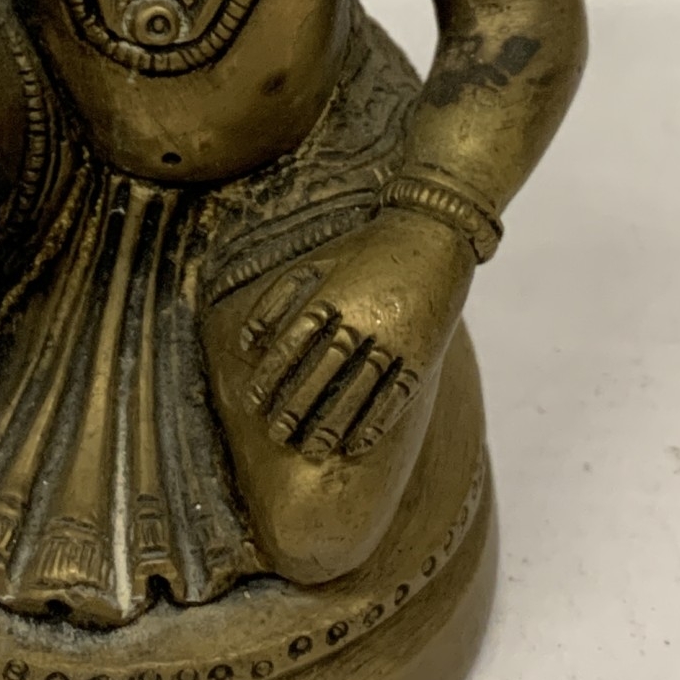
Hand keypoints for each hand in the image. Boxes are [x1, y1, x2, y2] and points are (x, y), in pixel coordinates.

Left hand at [236, 210, 472, 462]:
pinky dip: (377, 423)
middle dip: (298, 405)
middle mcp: (365, 317)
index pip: (295, 343)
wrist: (433, 231)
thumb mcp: (318, 261)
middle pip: (326, 370)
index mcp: (335, 294)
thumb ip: (277, 297)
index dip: (271, 376)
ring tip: (312, 447)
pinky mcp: (424, 352)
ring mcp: (397, 337)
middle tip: (276, 434)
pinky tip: (357, 444)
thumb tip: (246, 343)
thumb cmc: (366, 249)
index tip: (254, 402)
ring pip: (361, 388)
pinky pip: (398, 395)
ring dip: (334, 423)